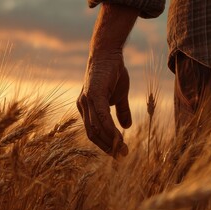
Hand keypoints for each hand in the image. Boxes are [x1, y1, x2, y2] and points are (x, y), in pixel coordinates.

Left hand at [77, 3, 136, 156]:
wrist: (109, 53)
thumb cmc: (112, 73)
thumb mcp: (119, 95)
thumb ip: (121, 111)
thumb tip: (126, 127)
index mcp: (86, 109)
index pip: (93, 132)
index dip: (105, 144)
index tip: (117, 153)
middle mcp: (83, 106)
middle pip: (92, 134)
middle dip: (107, 147)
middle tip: (121, 156)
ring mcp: (86, 100)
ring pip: (96, 128)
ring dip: (110, 141)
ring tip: (123, 149)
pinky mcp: (93, 94)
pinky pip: (101, 116)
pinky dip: (109, 129)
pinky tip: (118, 137)